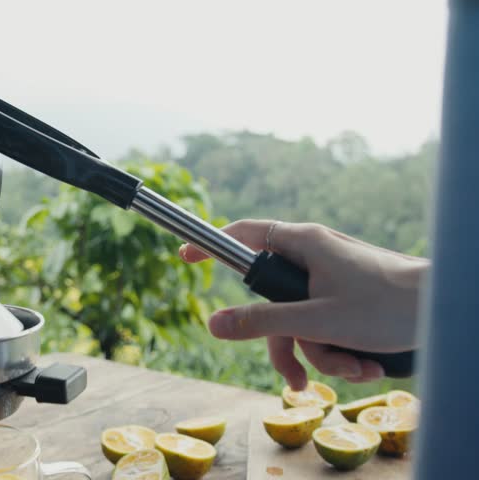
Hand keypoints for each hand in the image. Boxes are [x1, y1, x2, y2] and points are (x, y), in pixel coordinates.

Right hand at [179, 220, 427, 389]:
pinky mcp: (347, 297)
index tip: (186, 256)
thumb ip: (262, 322)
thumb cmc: (388, 304)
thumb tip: (214, 324)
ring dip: (322, 355)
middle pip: (272, 301)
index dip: (211, 245)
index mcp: (302, 244)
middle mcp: (314, 256)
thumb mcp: (317, 320)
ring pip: (301, 320)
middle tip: (295, 378)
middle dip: (287, 345)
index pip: (243, 235)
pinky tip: (366, 364)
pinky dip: (340, 350)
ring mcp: (331, 277)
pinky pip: (325, 326)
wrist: (446, 309)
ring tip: (353, 369)